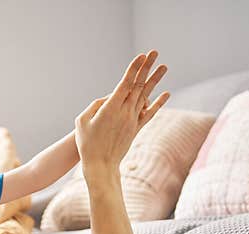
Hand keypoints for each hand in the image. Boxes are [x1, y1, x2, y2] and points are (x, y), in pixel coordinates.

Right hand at [75, 51, 168, 180]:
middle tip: (154, 52)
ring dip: (154, 80)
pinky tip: (166, 93)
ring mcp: (132, 120)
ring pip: (146, 96)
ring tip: (164, 66)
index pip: (126, 83)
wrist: (100, 166)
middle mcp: (125, 112)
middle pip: (138, 85)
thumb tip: (109, 98)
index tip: (142, 56)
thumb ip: (95, 105)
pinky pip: (149, 113)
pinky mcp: (136, 129)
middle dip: (146, 68)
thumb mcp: (82, 121)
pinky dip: (158, 102)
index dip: (135, 68)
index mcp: (111, 108)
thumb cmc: (87, 144)